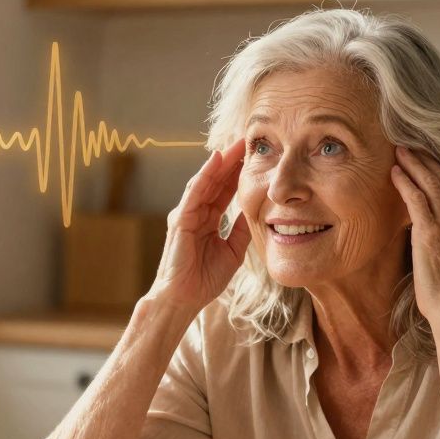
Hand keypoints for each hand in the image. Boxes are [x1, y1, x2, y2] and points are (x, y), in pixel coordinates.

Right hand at [145, 137, 249, 314]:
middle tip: (249, 139)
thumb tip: (258, 214)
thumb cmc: (204, 280)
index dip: (239, 172)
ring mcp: (186, 214)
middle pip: (216, 180)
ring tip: (236, 143)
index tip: (256, 156)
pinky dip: (205, 175)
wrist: (184, 299)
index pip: (224, 190)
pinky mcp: (180, 219)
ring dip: (220, 161)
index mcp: (208, 220)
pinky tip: (216, 159)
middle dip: (232, 160)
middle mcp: (196, 212)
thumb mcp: (233, 252)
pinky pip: (194, 192)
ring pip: (205, 181)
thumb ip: (242, 231)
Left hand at [390, 145, 439, 326]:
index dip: (437, 168)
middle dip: (424, 158)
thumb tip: (426, 225)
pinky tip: (394, 172)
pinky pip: (417, 199)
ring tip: (399, 151)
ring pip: (431, 183)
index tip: (423, 155)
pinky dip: (405, 182)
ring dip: (413, 164)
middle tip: (407, 144)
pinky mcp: (432, 233)